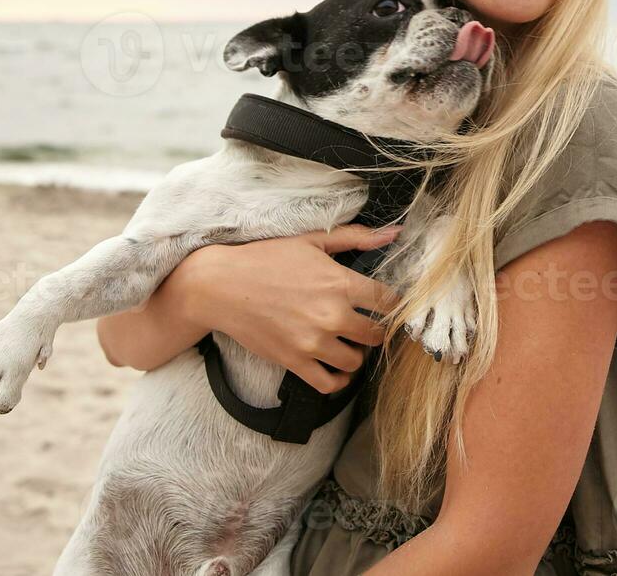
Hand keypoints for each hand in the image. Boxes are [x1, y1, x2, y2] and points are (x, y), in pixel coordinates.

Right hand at [172, 224, 405, 394]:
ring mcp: (314, 342)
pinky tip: (335, 366)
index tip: (385, 306)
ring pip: (356, 361)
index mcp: (340, 283)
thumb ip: (356, 237)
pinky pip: (330, 383)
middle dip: (374, 331)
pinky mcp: (295, 362)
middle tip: (364, 325)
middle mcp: (332, 315)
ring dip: (355, 354)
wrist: (221, 286)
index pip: (388, 302)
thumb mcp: (312, 241)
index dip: (392, 305)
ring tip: (346, 343)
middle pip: (376, 335)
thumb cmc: (266, 259)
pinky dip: (338, 379)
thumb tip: (394, 233)